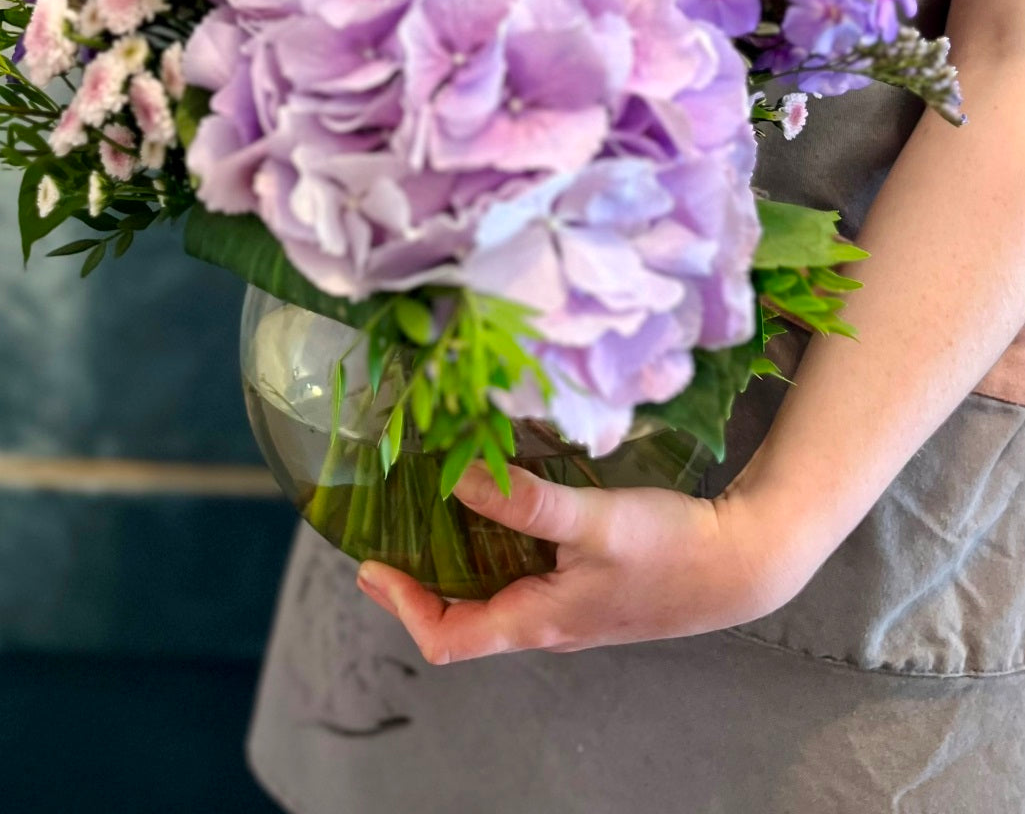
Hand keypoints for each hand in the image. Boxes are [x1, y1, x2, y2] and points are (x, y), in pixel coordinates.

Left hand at [356, 463, 809, 665]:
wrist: (744, 563)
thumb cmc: (671, 550)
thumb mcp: (593, 521)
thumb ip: (525, 502)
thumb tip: (456, 476)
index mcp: (537, 622)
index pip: (447, 638)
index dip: (401, 605)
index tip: (371, 561)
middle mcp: (544, 624)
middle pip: (460, 618)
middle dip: (416, 581)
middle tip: (383, 533)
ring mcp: (566, 607)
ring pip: (490, 593)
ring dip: (452, 560)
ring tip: (425, 512)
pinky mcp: (586, 585)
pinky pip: (521, 573)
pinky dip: (492, 544)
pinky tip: (494, 504)